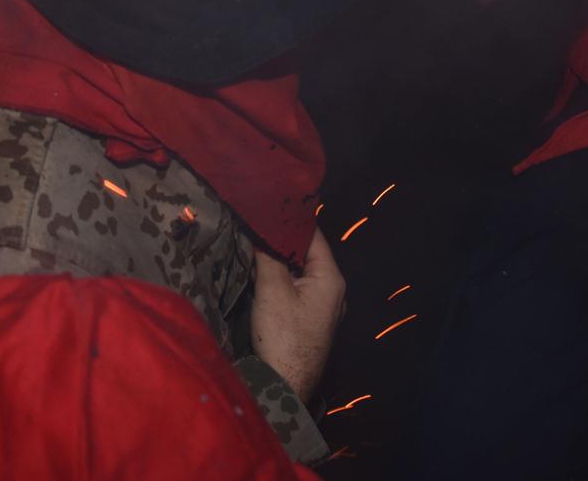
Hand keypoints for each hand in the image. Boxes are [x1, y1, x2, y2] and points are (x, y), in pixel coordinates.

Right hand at [251, 226, 346, 401]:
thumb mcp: (272, 288)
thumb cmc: (283, 336)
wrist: (284, 386)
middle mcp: (333, 291)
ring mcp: (322, 308)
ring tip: (254, 239)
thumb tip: (260, 226)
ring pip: (299, 272)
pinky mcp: (309, 321)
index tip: (267, 201)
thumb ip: (268, 254)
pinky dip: (280, 277)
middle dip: (281, 238)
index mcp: (331, 278)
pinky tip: (260, 271)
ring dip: (279, 259)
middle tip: (255, 218)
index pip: (312, 235)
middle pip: (306, 253)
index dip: (290, 218)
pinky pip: (296, 289)